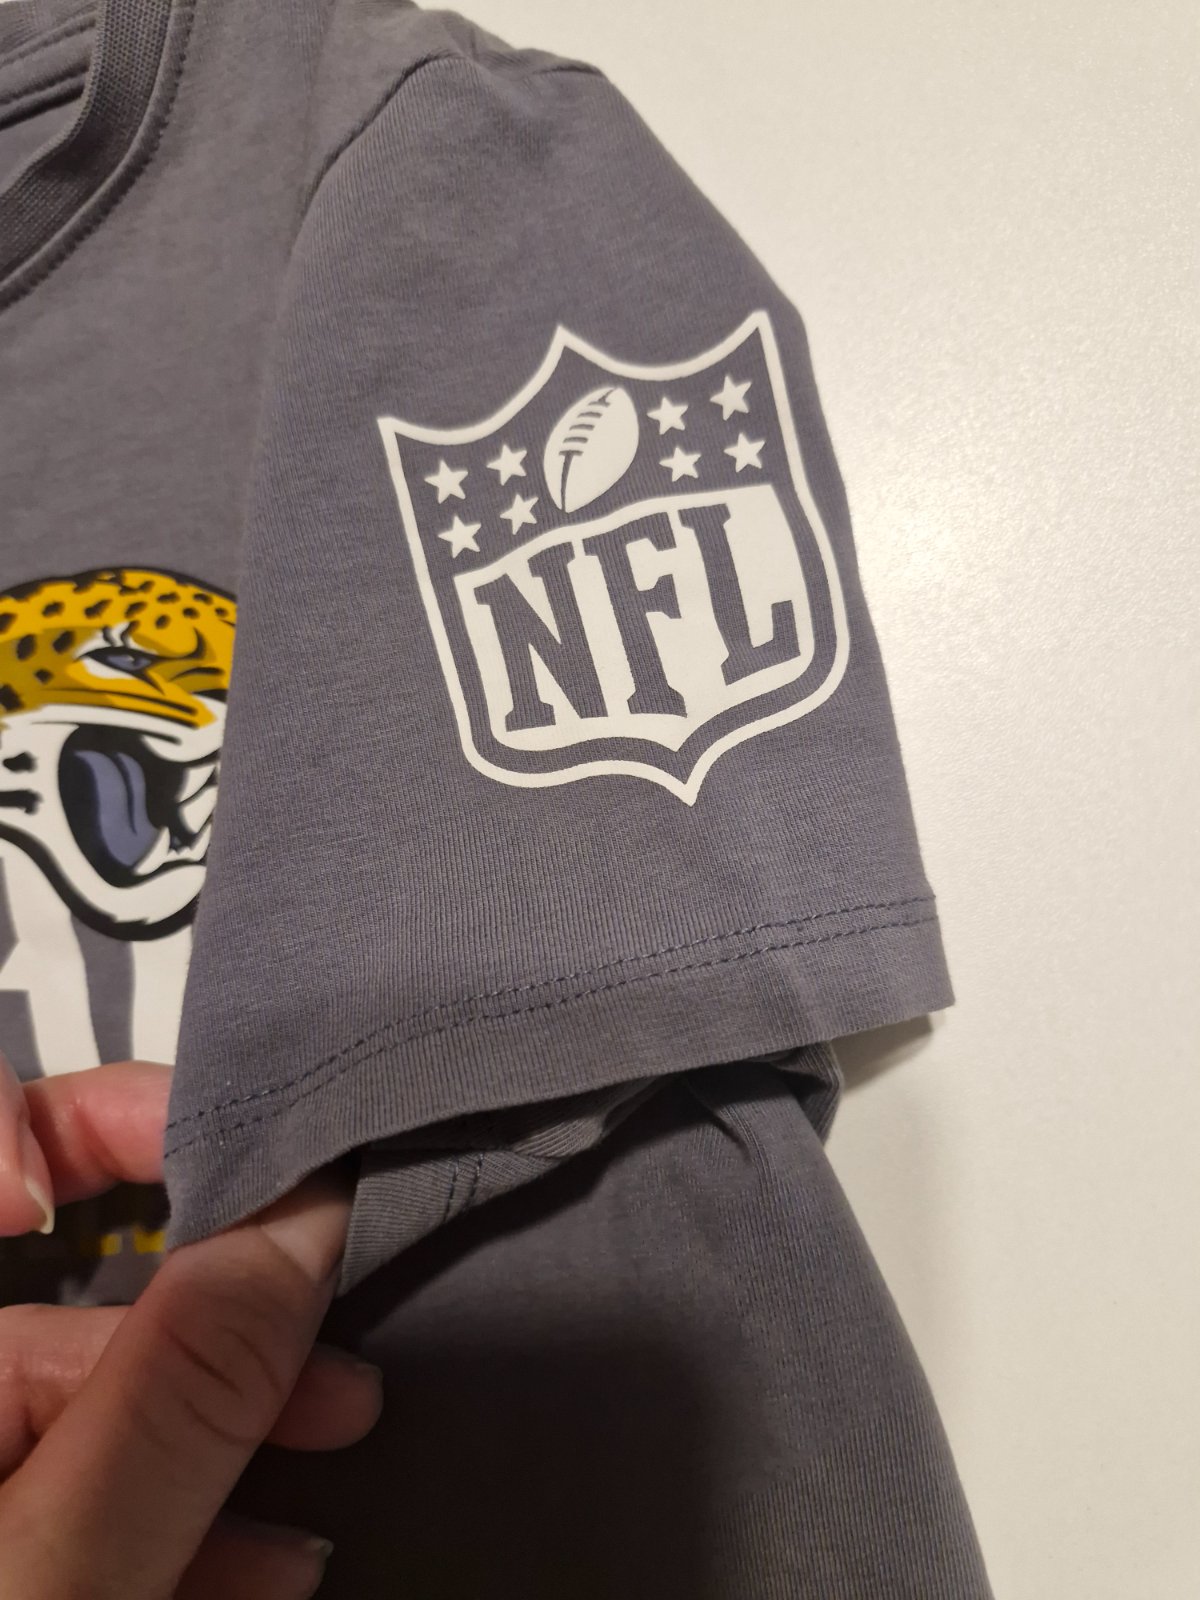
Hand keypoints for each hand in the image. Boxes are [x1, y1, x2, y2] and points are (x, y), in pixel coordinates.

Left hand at [0, 1056, 380, 1598]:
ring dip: (239, 1415)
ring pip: (112, 1398)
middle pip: (76, 1281)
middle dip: (219, 1294)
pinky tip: (277, 1552)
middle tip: (333, 1307)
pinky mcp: (32, 1554)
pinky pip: (106, 1493)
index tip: (184, 1157)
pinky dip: (199, 1512)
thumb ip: (179, 1395)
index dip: (63, 1117)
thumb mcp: (67, 1561)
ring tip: (344, 1435)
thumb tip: (307, 1219)